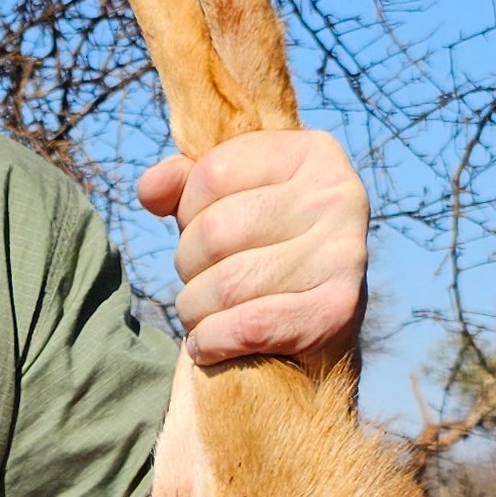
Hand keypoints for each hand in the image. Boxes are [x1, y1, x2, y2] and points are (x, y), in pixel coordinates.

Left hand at [137, 125, 367, 365]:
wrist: (319, 323)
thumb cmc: (265, 251)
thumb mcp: (228, 202)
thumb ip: (186, 184)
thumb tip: (151, 189)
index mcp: (312, 152)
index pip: (213, 173)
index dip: (187, 211)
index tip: (202, 232)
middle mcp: (338, 194)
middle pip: (216, 231)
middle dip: (188, 265)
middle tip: (200, 282)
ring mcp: (345, 252)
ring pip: (226, 284)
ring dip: (195, 310)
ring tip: (203, 314)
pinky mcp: (338, 309)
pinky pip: (248, 325)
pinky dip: (212, 340)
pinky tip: (208, 344)